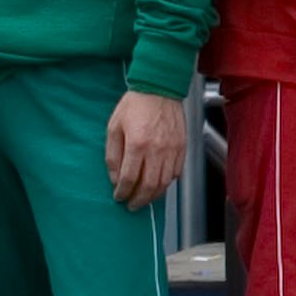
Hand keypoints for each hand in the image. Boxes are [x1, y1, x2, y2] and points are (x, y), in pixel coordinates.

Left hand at [106, 91, 188, 208]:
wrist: (160, 89)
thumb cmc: (135, 105)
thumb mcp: (113, 128)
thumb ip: (113, 156)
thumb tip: (115, 178)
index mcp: (137, 144)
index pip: (130, 178)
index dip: (123, 192)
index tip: (118, 197)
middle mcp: (157, 150)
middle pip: (150, 185)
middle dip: (139, 199)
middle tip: (132, 205)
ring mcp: (172, 149)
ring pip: (165, 182)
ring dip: (154, 195)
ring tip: (145, 199)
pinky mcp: (182, 147)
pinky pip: (177, 172)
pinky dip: (168, 182)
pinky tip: (160, 184)